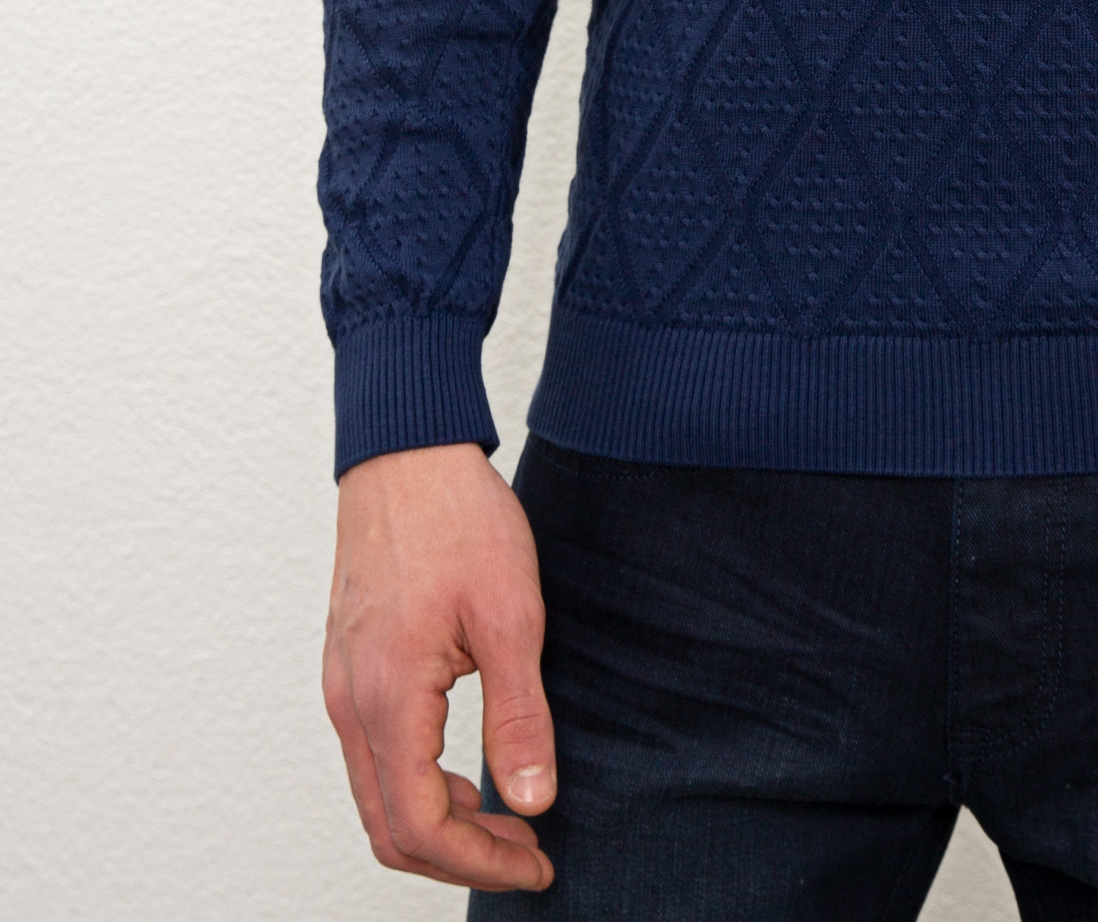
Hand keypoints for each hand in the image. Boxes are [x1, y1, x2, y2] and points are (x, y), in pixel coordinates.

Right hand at [324, 441, 556, 892]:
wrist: (407, 451)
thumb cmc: (456, 519)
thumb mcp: (511, 616)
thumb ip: (519, 716)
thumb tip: (533, 801)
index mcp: (387, 700)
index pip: (420, 828)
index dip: (481, 862)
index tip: (538, 860)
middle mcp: (350, 703)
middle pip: (390, 827)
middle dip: (461, 856)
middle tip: (528, 849)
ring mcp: (343, 685)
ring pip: (378, 795)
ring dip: (440, 822)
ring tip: (509, 814)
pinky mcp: (350, 666)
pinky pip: (374, 754)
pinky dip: (419, 783)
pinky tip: (467, 768)